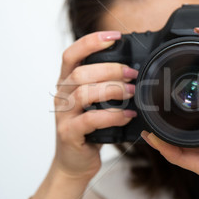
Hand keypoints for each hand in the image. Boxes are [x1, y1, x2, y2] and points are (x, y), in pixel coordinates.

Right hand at [53, 30, 138, 179]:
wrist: (74, 162)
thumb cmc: (89, 129)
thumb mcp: (95, 103)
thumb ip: (106, 84)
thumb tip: (137, 68)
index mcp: (67, 82)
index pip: (71, 54)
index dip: (91, 41)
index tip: (114, 36)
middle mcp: (62, 96)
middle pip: (80, 72)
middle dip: (110, 69)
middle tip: (133, 73)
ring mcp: (63, 115)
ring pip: (83, 93)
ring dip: (112, 90)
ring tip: (132, 92)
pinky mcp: (69, 134)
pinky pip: (89, 120)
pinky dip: (112, 116)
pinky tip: (127, 115)